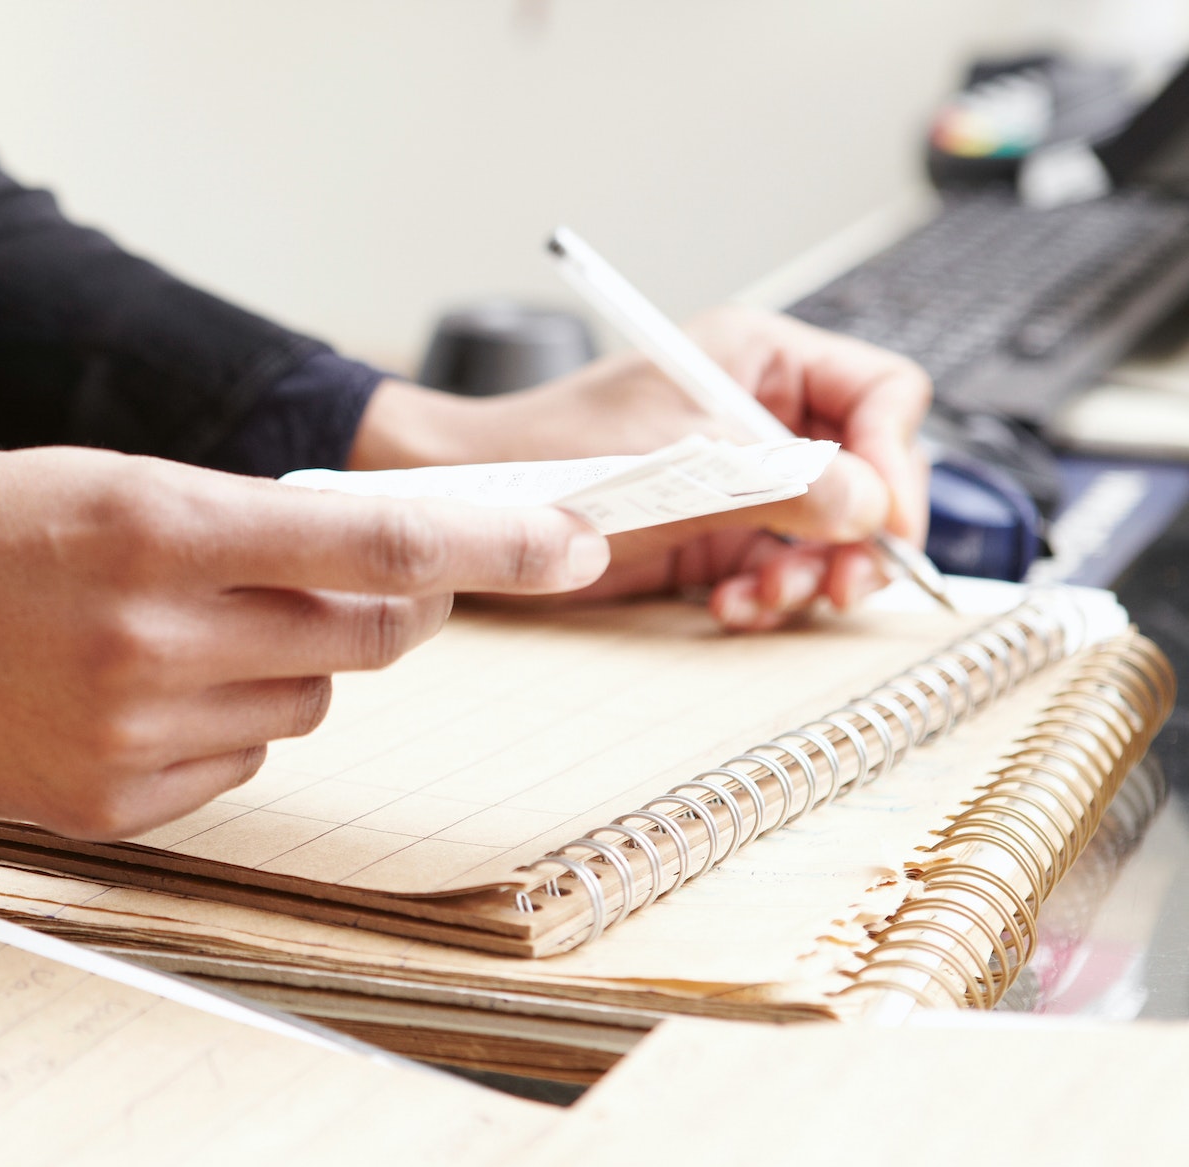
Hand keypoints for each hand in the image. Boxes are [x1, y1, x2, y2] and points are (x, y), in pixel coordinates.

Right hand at [0, 446, 608, 838]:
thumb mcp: (114, 484)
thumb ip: (251, 529)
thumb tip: (390, 575)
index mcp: (163, 528)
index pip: (378, 545)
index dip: (496, 547)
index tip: (576, 542)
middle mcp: (158, 638)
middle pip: (363, 637)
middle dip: (373, 607)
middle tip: (318, 579)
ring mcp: (133, 734)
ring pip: (301, 707)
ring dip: (277, 668)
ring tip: (164, 636)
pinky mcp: (110, 805)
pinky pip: (235, 767)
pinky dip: (216, 730)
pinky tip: (126, 697)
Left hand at [347, 307, 932, 629]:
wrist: (472, 498)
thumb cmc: (554, 451)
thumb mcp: (677, 464)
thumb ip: (781, 484)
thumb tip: (871, 508)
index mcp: (761, 360)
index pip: (881, 393)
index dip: (896, 458)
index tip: (884, 523)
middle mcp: (760, 415)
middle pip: (869, 471)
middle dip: (861, 534)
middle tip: (844, 584)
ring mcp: (741, 477)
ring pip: (831, 529)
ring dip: (815, 573)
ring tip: (771, 595)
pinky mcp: (714, 530)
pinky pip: (778, 564)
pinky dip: (768, 592)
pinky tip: (731, 604)